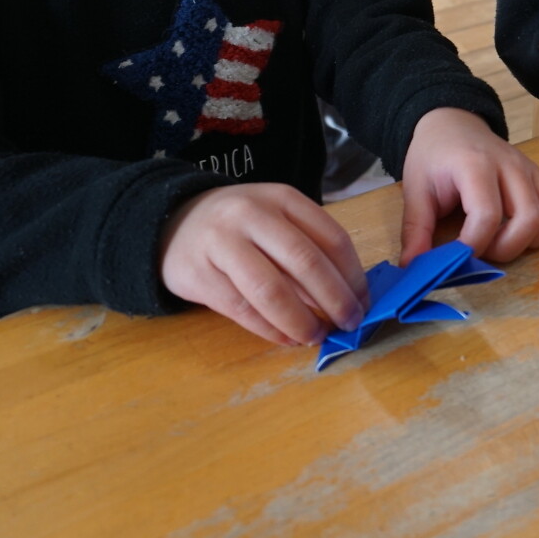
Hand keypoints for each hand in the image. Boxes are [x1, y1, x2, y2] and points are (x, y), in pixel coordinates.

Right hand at [161, 184, 370, 346]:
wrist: (174, 222)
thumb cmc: (242, 227)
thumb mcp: (277, 221)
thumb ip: (309, 249)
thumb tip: (348, 297)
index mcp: (282, 199)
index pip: (331, 237)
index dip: (353, 275)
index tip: (364, 301)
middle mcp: (252, 215)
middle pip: (304, 262)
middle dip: (334, 299)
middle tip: (349, 323)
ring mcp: (221, 243)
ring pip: (270, 290)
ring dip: (301, 320)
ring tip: (316, 336)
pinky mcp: (197, 274)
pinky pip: (241, 309)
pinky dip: (270, 329)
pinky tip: (287, 338)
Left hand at [399, 108, 538, 264]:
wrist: (452, 124)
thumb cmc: (433, 158)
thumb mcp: (415, 191)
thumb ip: (415, 231)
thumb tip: (414, 270)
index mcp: (475, 165)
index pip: (486, 216)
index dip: (472, 247)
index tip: (456, 257)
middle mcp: (510, 165)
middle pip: (529, 219)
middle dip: (505, 248)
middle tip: (482, 250)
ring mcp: (531, 168)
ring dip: (530, 239)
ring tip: (502, 239)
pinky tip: (525, 227)